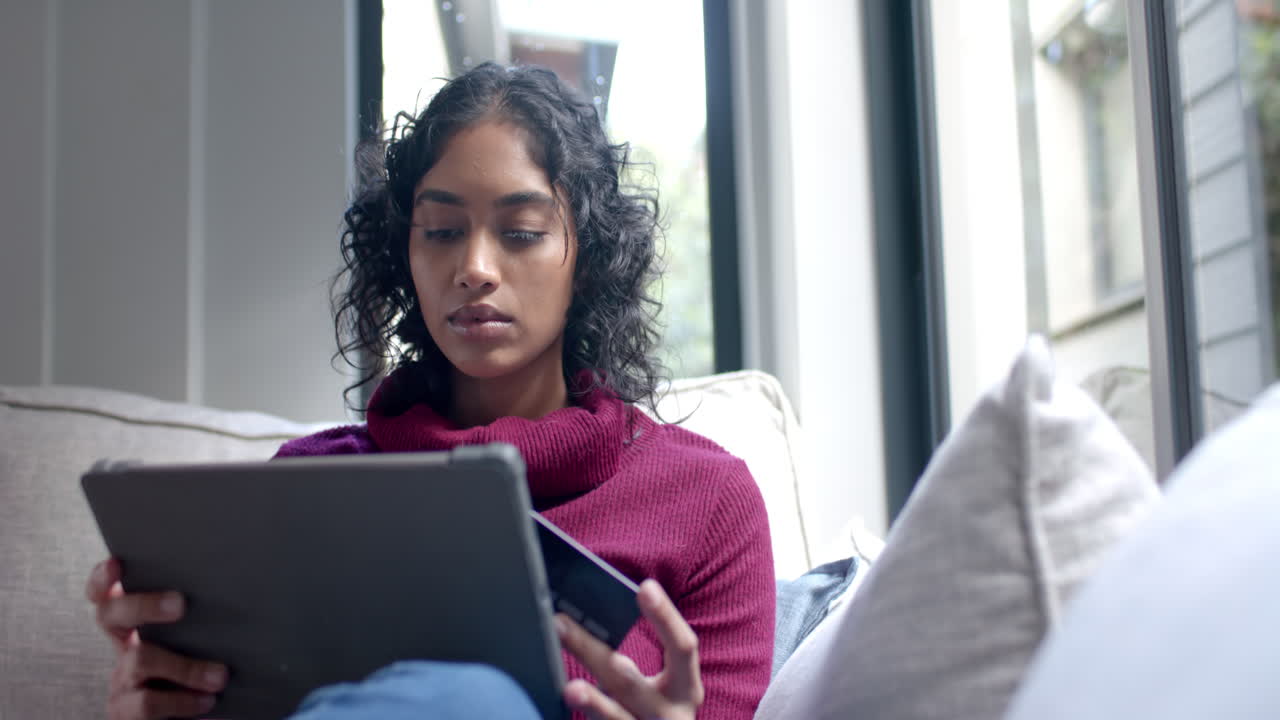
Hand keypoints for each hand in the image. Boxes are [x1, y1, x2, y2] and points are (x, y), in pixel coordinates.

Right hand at [86, 558, 228, 718]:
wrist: (189, 716)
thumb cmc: (200, 672)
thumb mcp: (198, 640)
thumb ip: (201, 619)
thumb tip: (239, 588)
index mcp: (138, 625)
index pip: (108, 594)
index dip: (104, 579)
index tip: (117, 563)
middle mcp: (123, 647)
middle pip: (110, 615)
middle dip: (142, 604)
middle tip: (179, 604)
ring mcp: (122, 680)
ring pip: (139, 659)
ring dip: (184, 666)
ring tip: (219, 676)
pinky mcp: (126, 712)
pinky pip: (147, 702)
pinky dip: (182, 701)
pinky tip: (206, 701)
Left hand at [555, 579, 703, 719]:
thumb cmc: (656, 710)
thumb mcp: (666, 687)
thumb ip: (632, 660)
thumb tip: (581, 616)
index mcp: (685, 690)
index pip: (682, 647)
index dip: (666, 617)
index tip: (645, 587)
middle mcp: (670, 716)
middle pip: (630, 683)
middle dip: (595, 654)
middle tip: (561, 624)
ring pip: (616, 718)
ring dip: (592, 703)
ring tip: (570, 688)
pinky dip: (584, 716)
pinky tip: (560, 704)